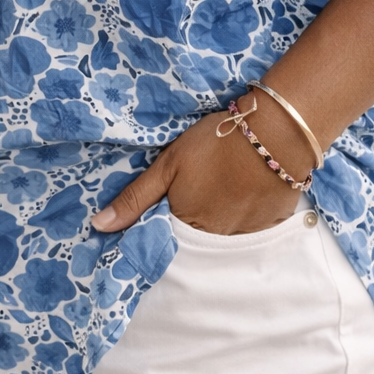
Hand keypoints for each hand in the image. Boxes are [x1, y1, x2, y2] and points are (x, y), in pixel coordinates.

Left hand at [91, 91, 312, 235]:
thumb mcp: (168, 165)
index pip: (168, 240)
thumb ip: (135, 198)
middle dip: (195, 223)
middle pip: (198, 241)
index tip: (168, 208)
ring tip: (225, 190)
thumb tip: (99, 227)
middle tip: (203, 190)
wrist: (275, 133)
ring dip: (222, 219)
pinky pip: (253, 230)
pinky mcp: (272, 225)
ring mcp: (247, 235)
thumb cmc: (215, 143)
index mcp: (187, 225)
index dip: (166, 224)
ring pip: (226, 236)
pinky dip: (247, 215)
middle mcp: (216, 239)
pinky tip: (247, 193)